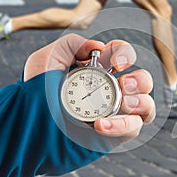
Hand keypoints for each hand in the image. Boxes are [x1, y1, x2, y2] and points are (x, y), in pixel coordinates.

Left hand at [24, 33, 154, 141]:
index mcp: (99, 71)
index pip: (123, 56)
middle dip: (139, 80)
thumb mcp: (48, 59)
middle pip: (143, 80)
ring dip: (140, 102)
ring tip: (123, 103)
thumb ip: (71, 43)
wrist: (30, 126)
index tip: (116, 62)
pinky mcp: (114, 133)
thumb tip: (98, 47)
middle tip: (123, 84)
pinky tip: (100, 124)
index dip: (125, 54)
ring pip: (146, 106)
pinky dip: (122, 125)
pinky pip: (133, 129)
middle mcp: (111, 90)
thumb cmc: (35, 93)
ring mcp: (115, 112)